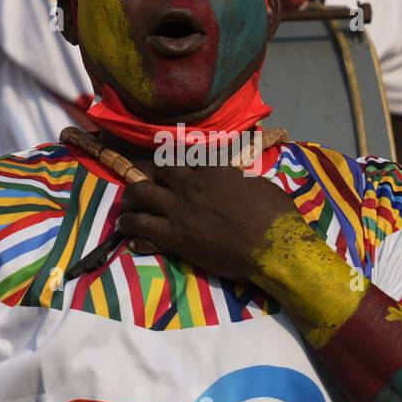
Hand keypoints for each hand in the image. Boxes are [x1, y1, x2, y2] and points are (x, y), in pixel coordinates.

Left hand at [116, 163, 295, 279]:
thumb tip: (237, 177)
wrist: (274, 247)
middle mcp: (190, 184)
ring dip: (129, 204)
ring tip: (125, 211)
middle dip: (141, 176)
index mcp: (212, 167)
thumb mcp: (258, 184)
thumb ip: (238, 177)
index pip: (181, 154)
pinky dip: (134, 233)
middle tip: (138, 184)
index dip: (169, 160)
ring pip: (140, 198)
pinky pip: (143, 230)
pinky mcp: (176, 237)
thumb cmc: (276, 215)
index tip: (163, 165)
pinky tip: (129, 237)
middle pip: (152, 171)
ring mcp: (180, 210)